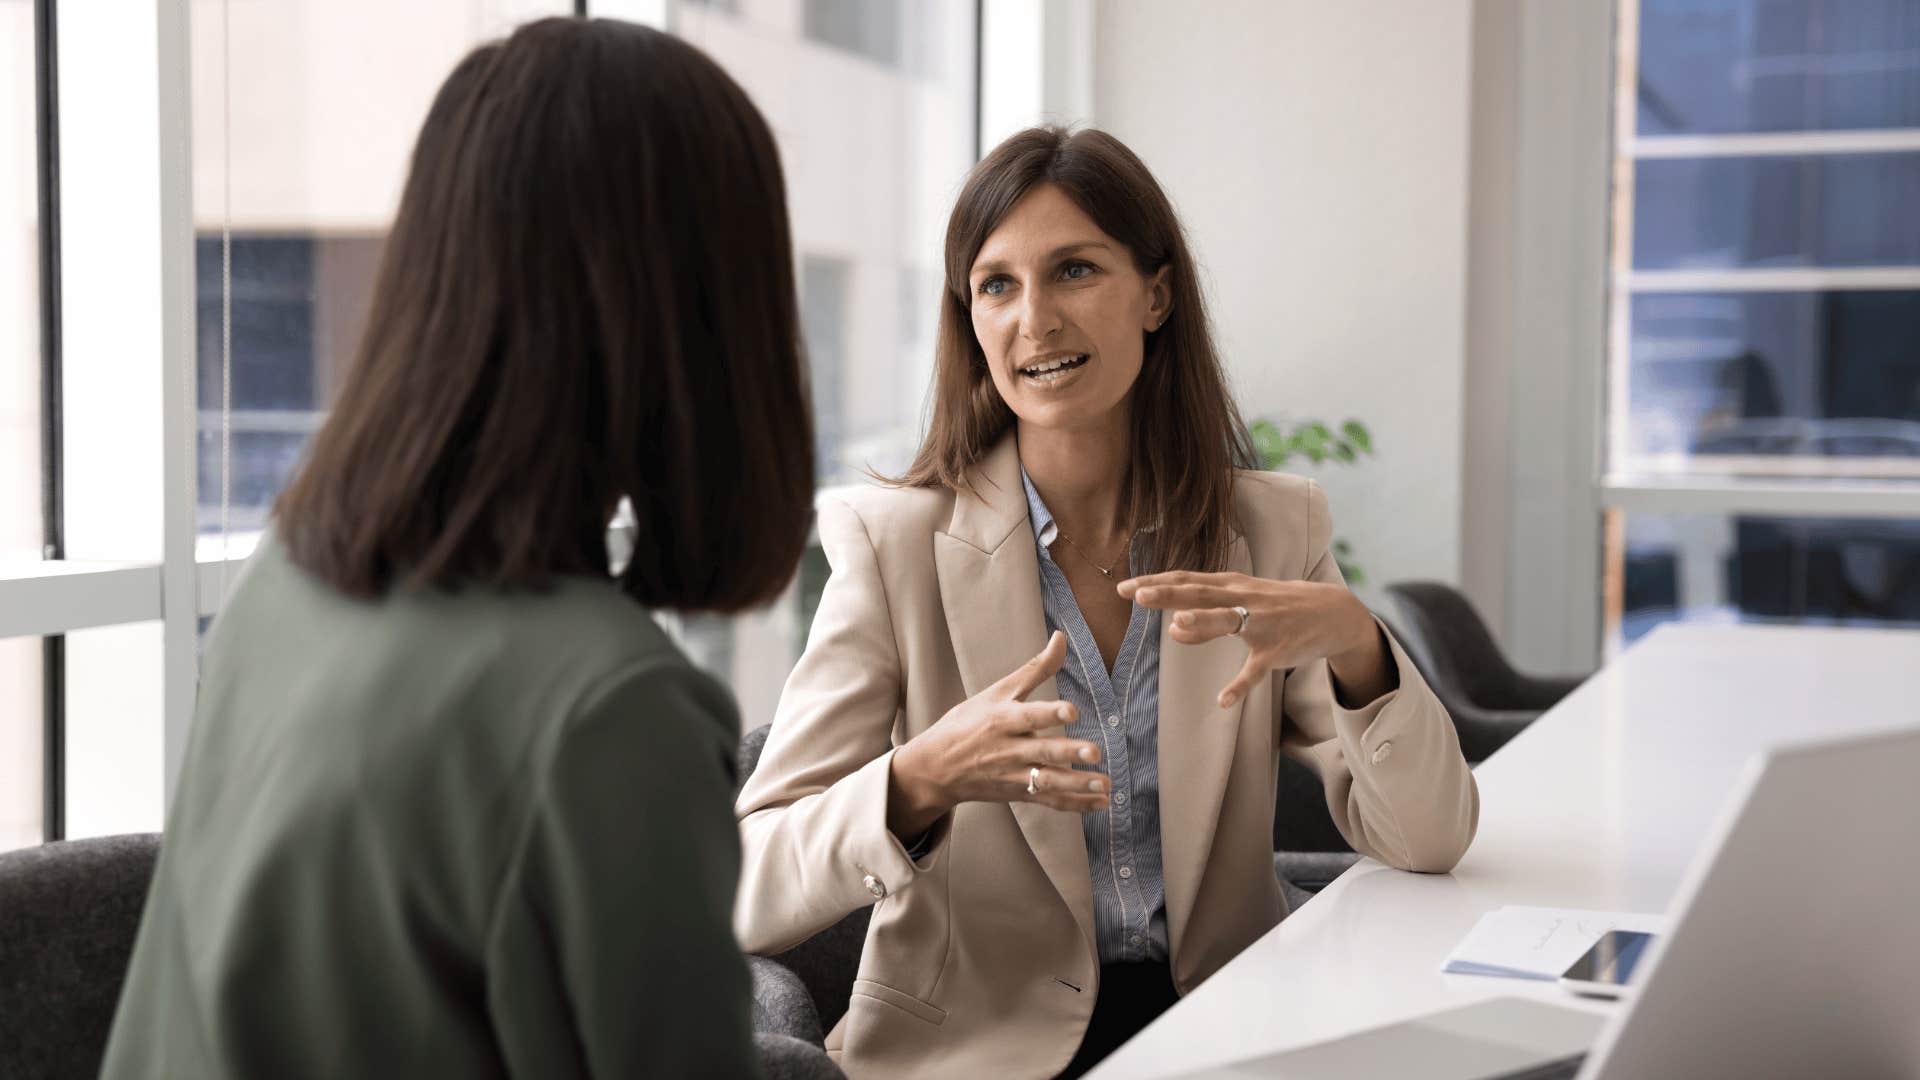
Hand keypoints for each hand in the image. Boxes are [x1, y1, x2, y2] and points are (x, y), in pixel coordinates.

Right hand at [888, 631, 1108, 839]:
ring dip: (1078, 785)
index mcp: (1002, 719)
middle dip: (1069, 753)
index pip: (1028, 716)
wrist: (935, 769)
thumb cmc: (967, 724)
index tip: (1072, 711)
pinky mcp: (1019, 794)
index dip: (1050, 713)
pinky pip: (1050, 801)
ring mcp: (1014, 775)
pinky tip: (1102, 802)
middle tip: (1095, 752)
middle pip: (1042, 752)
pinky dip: (1076, 804)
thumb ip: (1034, 669)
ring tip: (1105, 785)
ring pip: (1048, 782)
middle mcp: (1008, 749)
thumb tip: (1062, 637)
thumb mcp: (996, 692)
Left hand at [1118, 572, 1383, 707]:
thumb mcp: (1241, 602)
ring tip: (1176, 627)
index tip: (1124, 587)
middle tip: (1137, 594)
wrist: (1332, 613)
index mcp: (1231, 585)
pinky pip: (1255, 670)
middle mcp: (1243, 599)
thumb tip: (1172, 627)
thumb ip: (1205, 615)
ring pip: (1228, 622)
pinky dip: (1239, 686)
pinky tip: (1222, 701)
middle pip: (1200, 594)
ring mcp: (1261, 624)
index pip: (1187, 580)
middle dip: (1168, 593)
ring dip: (1203, 623)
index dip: (1155, 582)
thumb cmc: (1277, 605)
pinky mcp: (1277, 650)